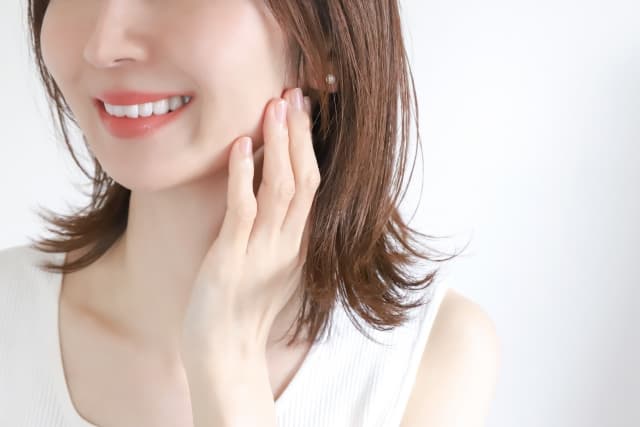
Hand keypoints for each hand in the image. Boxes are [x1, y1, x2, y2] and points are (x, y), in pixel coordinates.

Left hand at [180, 88, 317, 425]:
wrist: (225, 354)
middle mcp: (286, 244)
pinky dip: (242, 176)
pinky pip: (242, 210)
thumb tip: (268, 192)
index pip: (311, 186)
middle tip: (294, 94)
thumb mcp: (269, 268)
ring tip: (274, 107)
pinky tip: (239, 146)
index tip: (303, 112)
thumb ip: (277, 233)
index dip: (309, 146)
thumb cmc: (242, 311)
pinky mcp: (232, 259)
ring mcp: (261, 251)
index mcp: (296, 244)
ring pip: (280, 189)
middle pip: (303, 179)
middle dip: (299, 135)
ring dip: (277, 145)